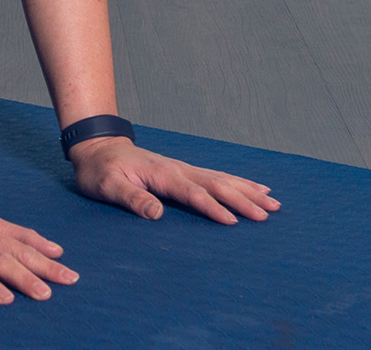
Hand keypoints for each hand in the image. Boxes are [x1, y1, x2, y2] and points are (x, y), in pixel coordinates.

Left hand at [68, 136, 278, 223]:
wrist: (97, 147)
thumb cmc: (100, 170)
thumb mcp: (107, 186)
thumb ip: (132, 198)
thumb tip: (156, 214)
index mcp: (162, 175)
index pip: (193, 193)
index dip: (213, 207)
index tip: (234, 222)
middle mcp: (178, 169)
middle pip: (216, 184)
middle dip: (243, 199)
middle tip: (268, 214)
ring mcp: (183, 168)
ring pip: (221, 179)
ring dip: (247, 191)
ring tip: (273, 203)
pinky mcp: (183, 171)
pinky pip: (216, 177)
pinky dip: (238, 182)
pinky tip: (254, 188)